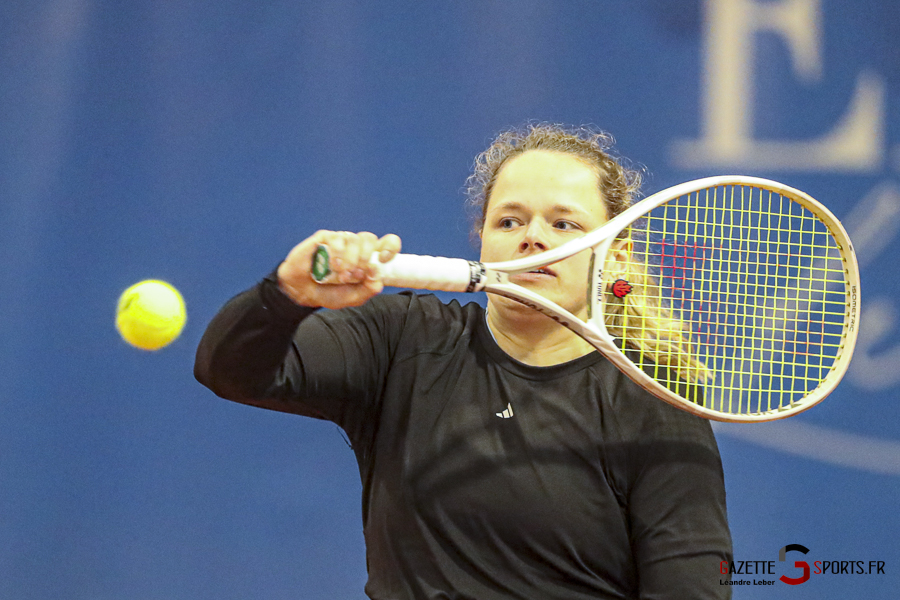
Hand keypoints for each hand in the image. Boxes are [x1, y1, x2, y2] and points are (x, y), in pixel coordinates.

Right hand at [276, 231, 401, 308]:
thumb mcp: (353, 297)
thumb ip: (369, 289)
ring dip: (350, 260)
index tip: (384, 259)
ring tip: (340, 275)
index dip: (390, 246)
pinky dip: (337, 253)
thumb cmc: (330, 292)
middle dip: (365, 259)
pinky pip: (337, 238)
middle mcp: (356, 247)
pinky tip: (332, 265)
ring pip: (355, 239)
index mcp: (367, 258)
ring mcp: (341, 240)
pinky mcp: (325, 238)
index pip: (387, 243)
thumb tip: (377, 273)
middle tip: (355, 275)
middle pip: (370, 239)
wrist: (303, 292)